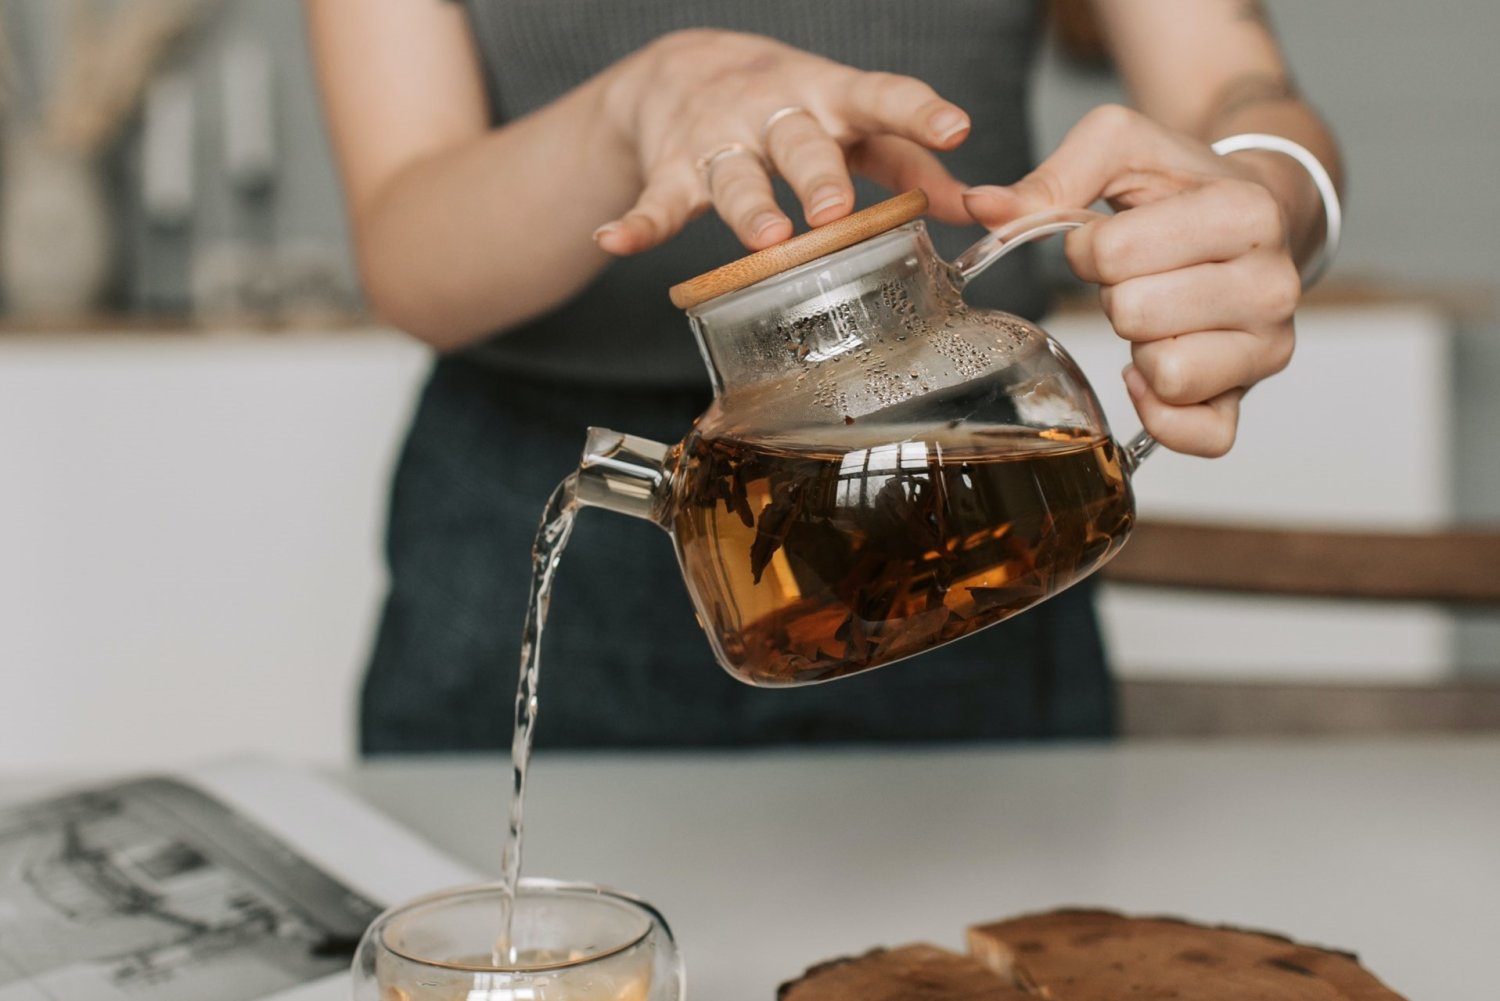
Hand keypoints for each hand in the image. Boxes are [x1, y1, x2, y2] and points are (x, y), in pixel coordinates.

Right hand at [593, 29, 973, 254]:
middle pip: (802, 144)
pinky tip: (615, 241)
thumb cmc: (796, 109)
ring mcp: (721, 139)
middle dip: (819, 177)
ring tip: (762, 237)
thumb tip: (980, 211)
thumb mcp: (855, 127)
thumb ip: (913, 166)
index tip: (956, 127)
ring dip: (747, 206)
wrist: (685, 69)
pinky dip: (635, 224)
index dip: (920, 112)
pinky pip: (656, 201)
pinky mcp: (672, 168)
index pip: (881, 98)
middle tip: (834, 211)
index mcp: (832, 98)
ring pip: (734, 176)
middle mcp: (777, 113)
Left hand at [962, 105, 1303, 457]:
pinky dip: (1161, 413)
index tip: (1115, 235)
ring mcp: (1267, 347)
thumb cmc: (1183, 184)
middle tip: (1143, 275)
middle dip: (1115, 294)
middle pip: (1133, 314)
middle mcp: (1274, 284)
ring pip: (1164, 373)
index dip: (1091, 247)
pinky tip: (1151, 370)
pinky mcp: (1250, 395)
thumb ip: (1052, 177)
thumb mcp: (1123, 149)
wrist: (1259, 216)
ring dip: (1138, 346)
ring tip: (1158, 313)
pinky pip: (1200, 435)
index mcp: (1247, 212)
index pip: (1114, 253)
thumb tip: (982, 207)